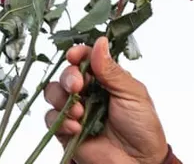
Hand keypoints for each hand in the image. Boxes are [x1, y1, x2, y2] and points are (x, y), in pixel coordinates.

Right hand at [44, 37, 169, 163]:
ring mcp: (76, 111)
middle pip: (67, 74)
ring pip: (53, 94)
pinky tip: (77, 126)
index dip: (78, 54)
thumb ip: (112, 70)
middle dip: (69, 77)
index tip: (74, 54)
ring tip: (79, 111)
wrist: (139, 161)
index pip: (86, 59)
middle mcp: (89, 92)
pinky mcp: (67, 130)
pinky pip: (51, 119)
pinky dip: (61, 120)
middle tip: (78, 86)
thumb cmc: (142, 126)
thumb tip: (99, 42)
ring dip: (62, 99)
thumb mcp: (132, 93)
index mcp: (106, 79)